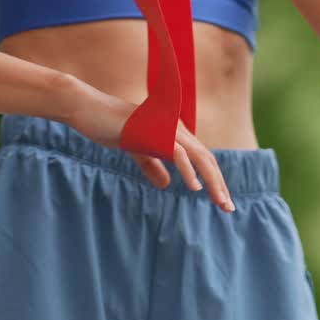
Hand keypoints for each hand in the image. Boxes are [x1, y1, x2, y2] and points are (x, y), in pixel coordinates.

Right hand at [70, 84, 235, 211]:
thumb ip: (152, 164)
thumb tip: (166, 184)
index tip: (222, 201)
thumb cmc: (111, 127)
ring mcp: (166, 128)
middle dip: (220, 184)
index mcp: (174, 134)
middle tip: (229, 208)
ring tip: (220, 202)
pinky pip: (177, 153)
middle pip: (206, 158)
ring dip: (212, 180)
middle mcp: (176, 129)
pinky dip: (188, 170)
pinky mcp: (154, 131)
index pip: (202, 158)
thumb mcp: (136, 150)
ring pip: (198, 156)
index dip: (214, 179)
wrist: (89, 110)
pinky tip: (194, 187)